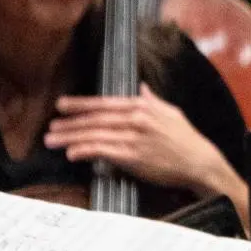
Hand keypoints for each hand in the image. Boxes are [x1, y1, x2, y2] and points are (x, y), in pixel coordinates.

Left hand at [45, 86, 239, 200]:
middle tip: (50, 125)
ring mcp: (134, 137)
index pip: (105, 103)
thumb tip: (142, 88)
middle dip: (70, 122)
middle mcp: (137, 119)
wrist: (199, 162)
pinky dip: (86, 151)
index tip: (62, 105)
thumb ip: (153, 100)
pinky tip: (72, 153)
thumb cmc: (186, 139)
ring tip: (52, 140)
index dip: (81, 104)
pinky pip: (103, 151)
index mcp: (144, 107)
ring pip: (95, 134)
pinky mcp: (133, 156)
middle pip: (95, 119)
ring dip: (71, 137)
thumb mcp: (171, 113)